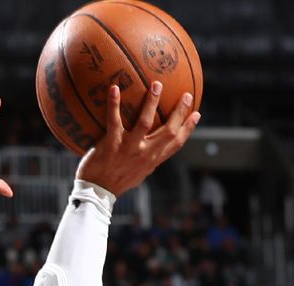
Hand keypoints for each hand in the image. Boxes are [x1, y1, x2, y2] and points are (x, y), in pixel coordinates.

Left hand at [76, 81, 199, 197]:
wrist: (97, 192)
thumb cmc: (116, 180)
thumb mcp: (138, 173)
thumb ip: (147, 159)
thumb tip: (154, 148)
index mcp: (153, 160)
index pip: (176, 143)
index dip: (188, 129)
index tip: (197, 114)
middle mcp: (145, 154)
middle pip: (168, 131)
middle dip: (179, 112)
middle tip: (187, 95)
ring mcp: (129, 149)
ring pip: (145, 122)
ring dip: (152, 102)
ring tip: (157, 85)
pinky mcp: (111, 145)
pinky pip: (114, 121)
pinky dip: (114, 104)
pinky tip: (114, 88)